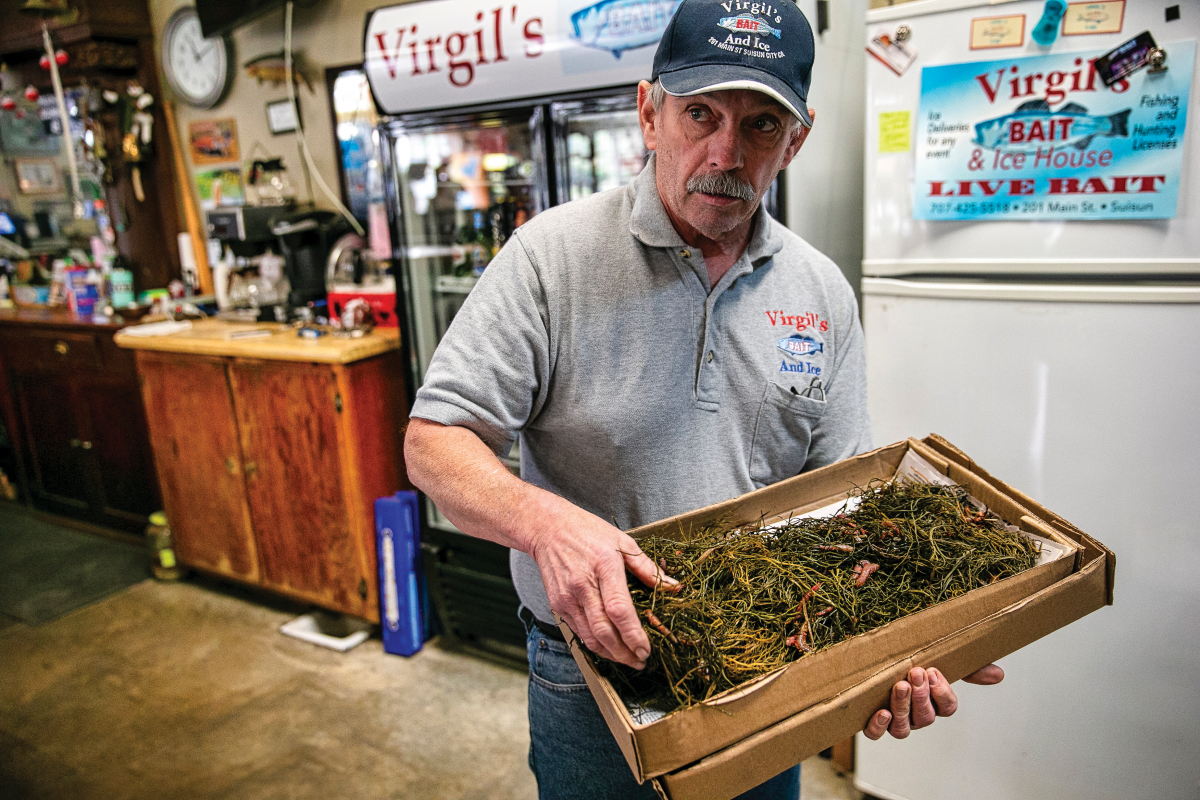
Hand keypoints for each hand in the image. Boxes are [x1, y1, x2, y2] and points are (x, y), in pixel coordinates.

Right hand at [527, 506, 677, 669]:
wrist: (548, 529)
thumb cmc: (589, 532)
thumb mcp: (623, 542)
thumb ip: (647, 568)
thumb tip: (673, 587)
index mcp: (604, 566)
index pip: (619, 610)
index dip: (633, 634)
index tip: (646, 649)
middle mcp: (583, 585)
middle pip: (603, 631)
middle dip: (624, 653)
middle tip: (640, 661)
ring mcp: (567, 598)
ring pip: (589, 637)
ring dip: (610, 654)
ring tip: (628, 659)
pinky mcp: (558, 605)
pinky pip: (578, 632)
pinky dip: (595, 644)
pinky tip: (609, 647)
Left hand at [862, 664, 1003, 739]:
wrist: (875, 658)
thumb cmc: (913, 661)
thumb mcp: (942, 659)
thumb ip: (969, 668)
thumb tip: (998, 674)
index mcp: (935, 703)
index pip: (947, 708)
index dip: (942, 693)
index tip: (932, 672)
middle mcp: (917, 716)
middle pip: (926, 718)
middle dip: (922, 696)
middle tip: (915, 673)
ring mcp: (895, 720)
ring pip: (903, 728)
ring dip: (903, 708)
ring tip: (900, 686)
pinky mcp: (871, 721)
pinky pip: (875, 734)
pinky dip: (878, 726)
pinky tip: (881, 712)